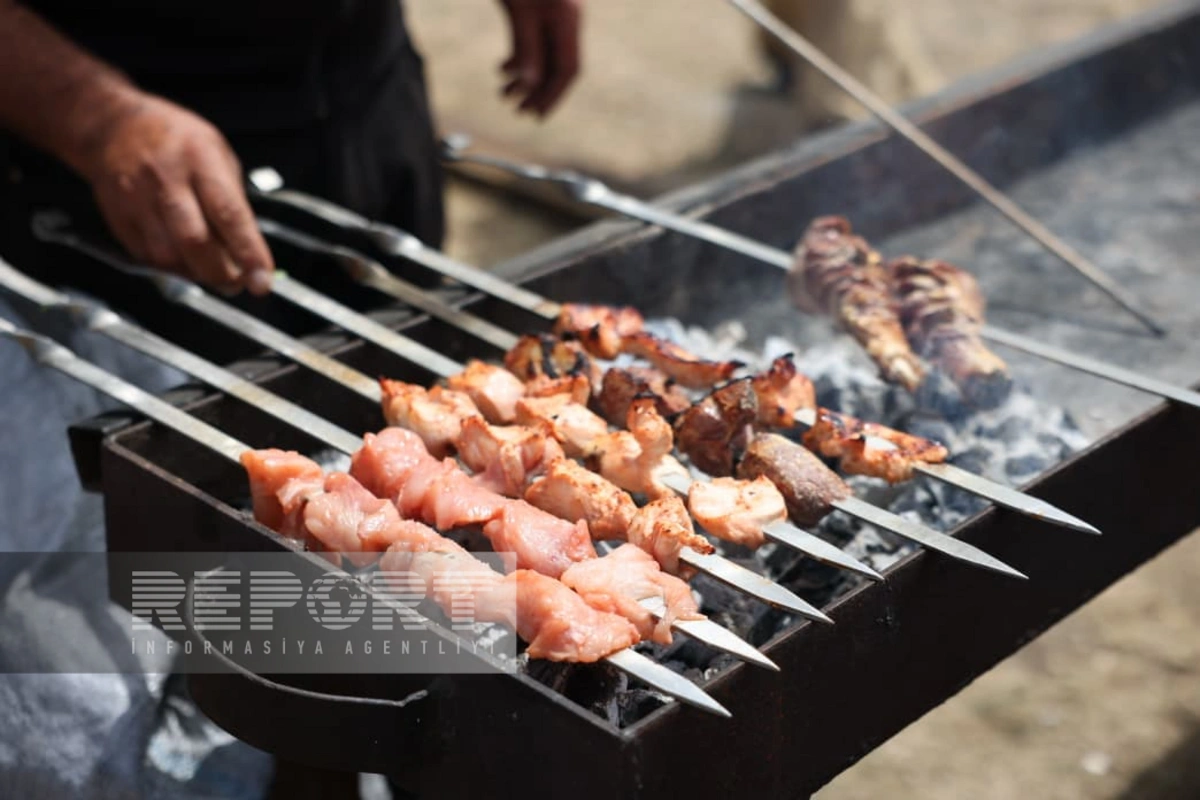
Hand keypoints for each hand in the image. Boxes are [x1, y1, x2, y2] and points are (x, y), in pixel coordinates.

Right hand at [77, 95, 273, 294]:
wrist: (113, 125)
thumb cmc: (175, 139)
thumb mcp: (217, 154)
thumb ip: (232, 200)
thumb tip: (246, 250)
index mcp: (199, 159)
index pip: (229, 213)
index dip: (248, 252)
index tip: (262, 279)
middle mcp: (165, 179)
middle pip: (195, 241)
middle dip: (222, 273)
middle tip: (238, 283)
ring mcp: (136, 200)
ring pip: (168, 256)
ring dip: (198, 275)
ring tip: (214, 272)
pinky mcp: (119, 218)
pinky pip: (148, 257)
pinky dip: (174, 268)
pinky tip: (186, 261)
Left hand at [498, 0, 581, 115]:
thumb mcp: (518, 9)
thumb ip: (526, 46)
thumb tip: (530, 86)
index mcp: (567, 18)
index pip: (568, 68)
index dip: (553, 95)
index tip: (537, 115)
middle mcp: (566, 18)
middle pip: (559, 66)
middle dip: (538, 91)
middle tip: (518, 111)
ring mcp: (554, 13)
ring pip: (546, 56)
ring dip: (525, 78)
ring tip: (504, 95)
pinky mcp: (539, 9)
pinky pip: (536, 43)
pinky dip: (522, 60)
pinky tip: (504, 70)